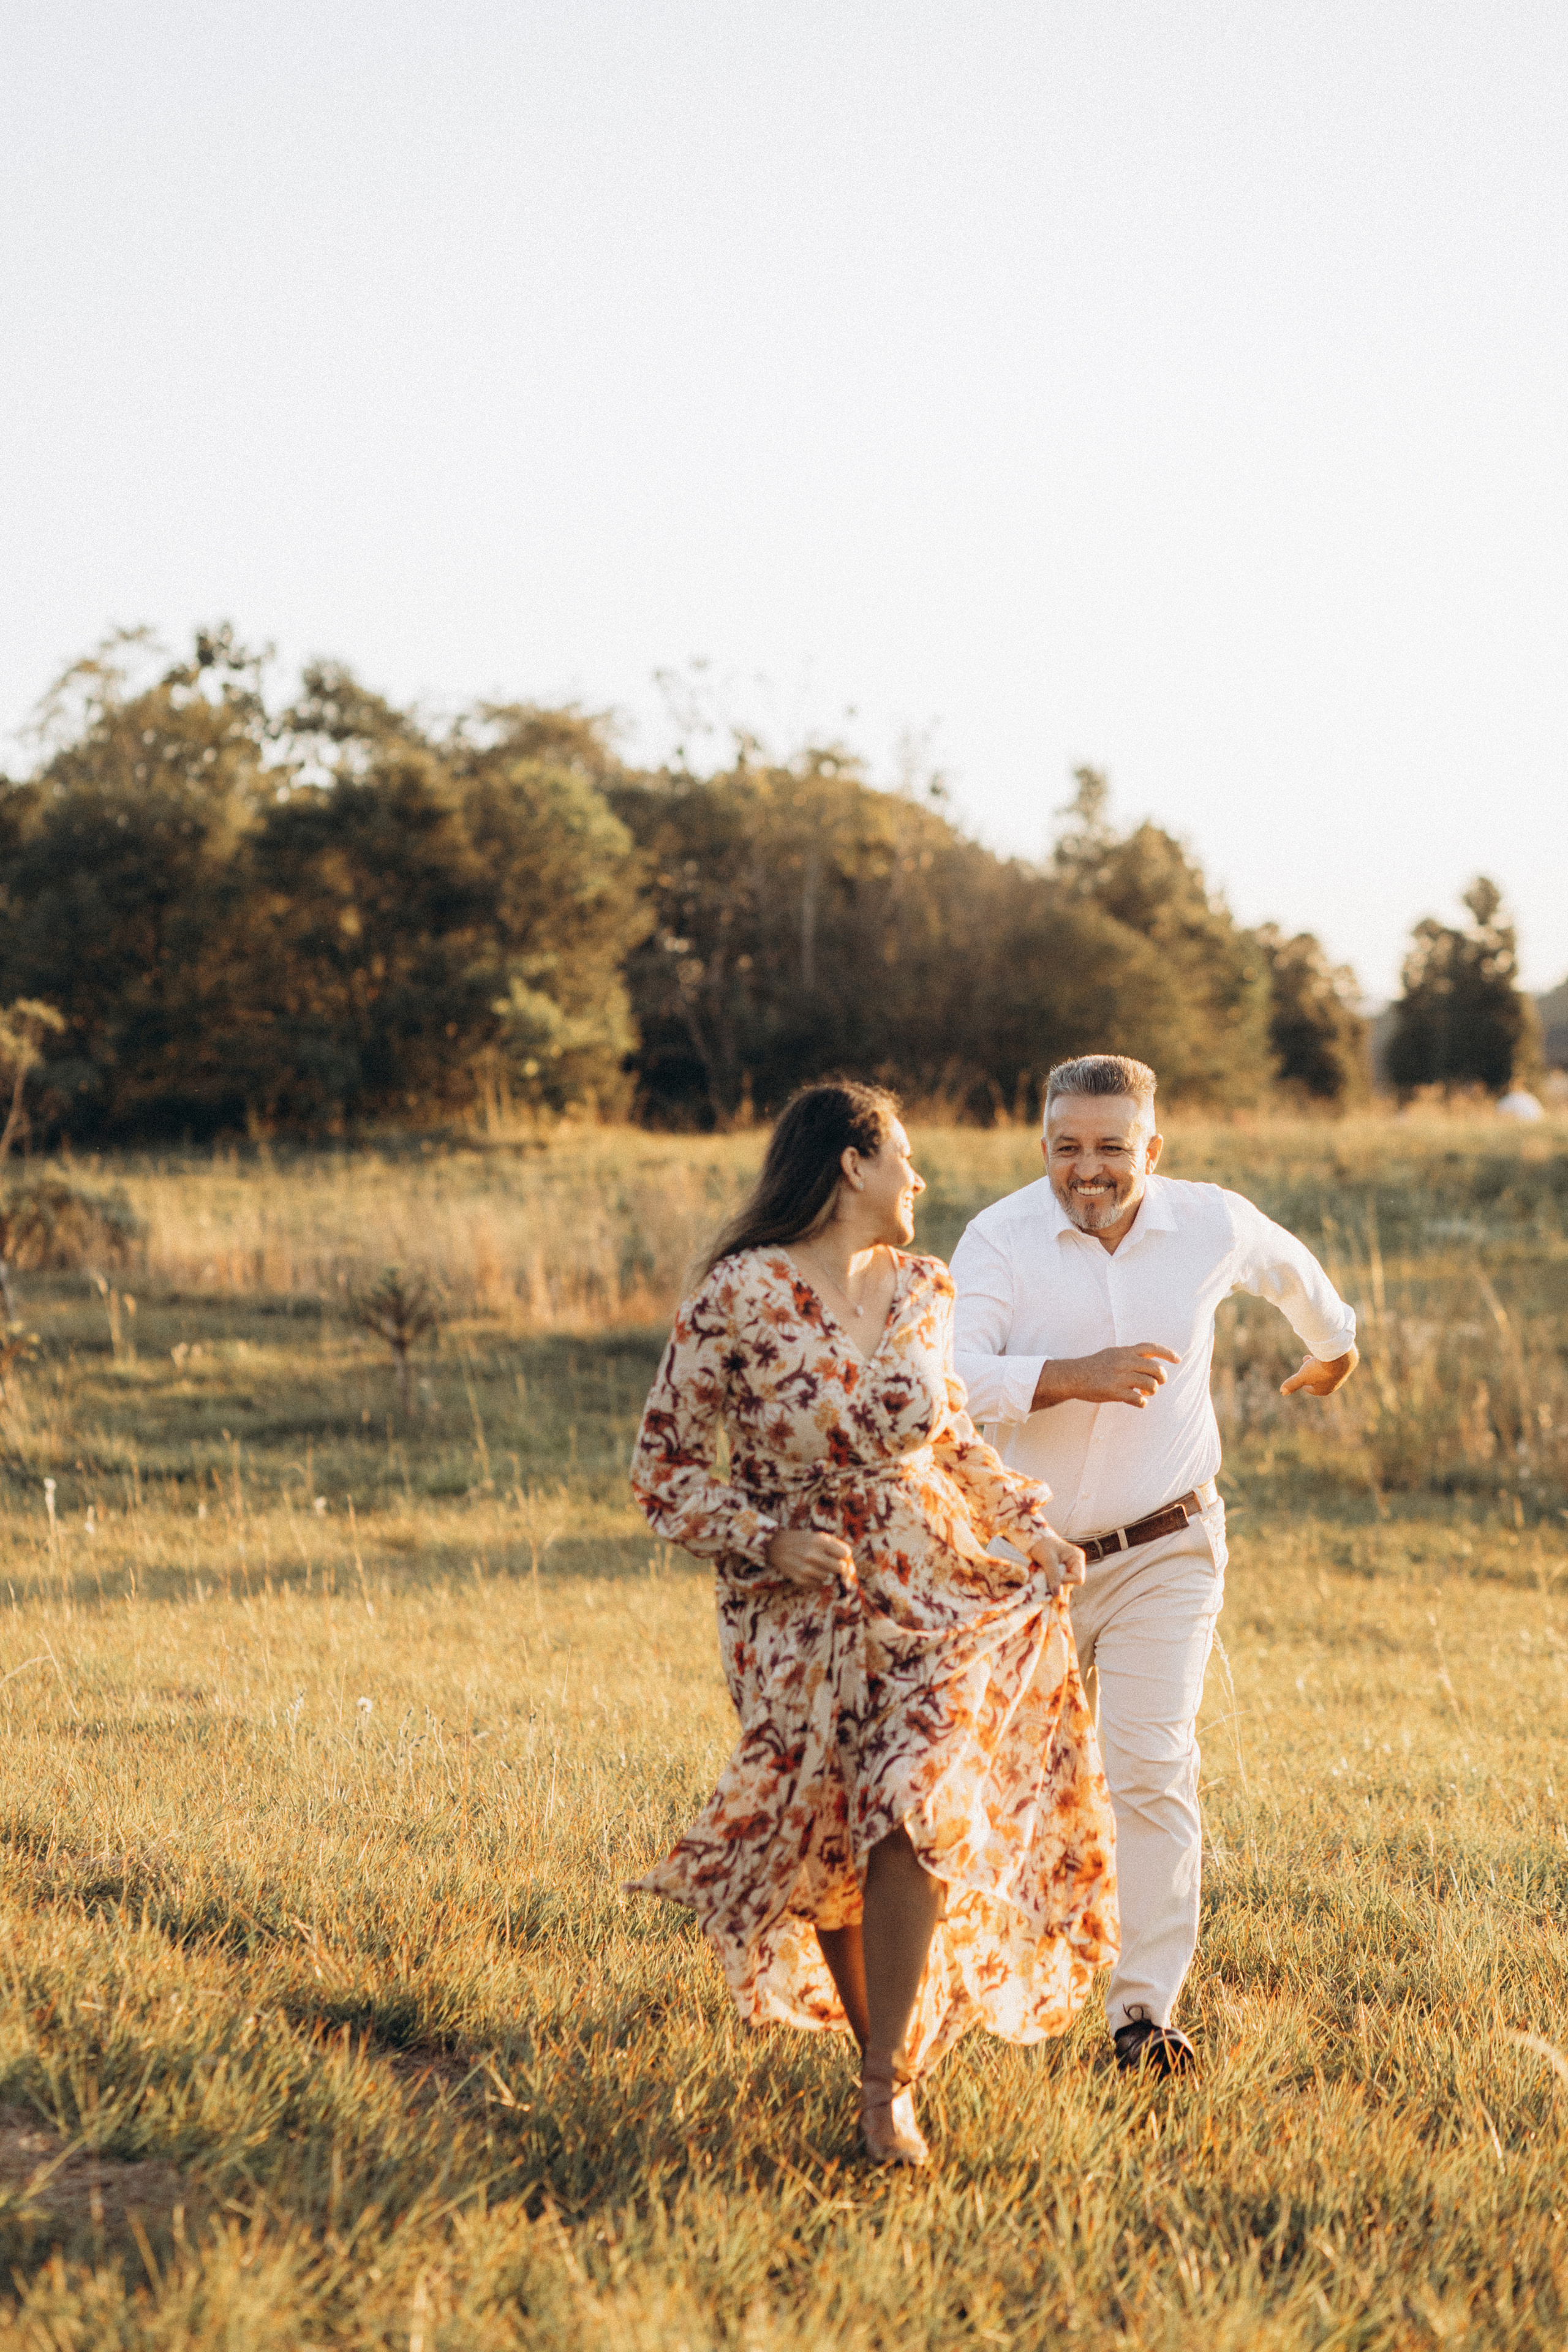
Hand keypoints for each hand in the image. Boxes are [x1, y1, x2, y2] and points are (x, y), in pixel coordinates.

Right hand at [765, 1529, 856, 1588]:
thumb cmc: (801, 1540)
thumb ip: (835, 1546)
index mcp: (819, 1541)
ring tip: (815, 1566)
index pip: (845, 1553)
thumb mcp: (817, 1536)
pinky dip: (816, 1581)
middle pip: (840, 1568)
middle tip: (832, 1564)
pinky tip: (809, 1573)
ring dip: (825, 1573)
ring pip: (828, 1577)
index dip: (845, 1556)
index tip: (840, 1556)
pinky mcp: (799, 1579)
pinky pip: (818, 1585)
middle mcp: (813, 1554)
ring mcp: (806, 1568)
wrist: (775, 1546)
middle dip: (838, 1567)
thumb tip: (850, 1564)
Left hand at [1024, 1528, 1087, 1595]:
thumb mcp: (1048, 1559)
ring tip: (1040, 1570)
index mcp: (1077, 1558)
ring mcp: (1067, 1568)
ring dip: (1049, 1581)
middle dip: (1056, 1581)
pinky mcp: (1058, 1572)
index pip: (1079, 1579)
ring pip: (1061, 1584)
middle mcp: (1074, 1564)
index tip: (1052, 1576)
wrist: (1031, 1538)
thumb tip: (1057, 1594)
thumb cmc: (1042, 1544)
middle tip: (1044, 1574)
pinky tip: (1039, 1571)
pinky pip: (1055, 1582)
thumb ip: (1053, 1576)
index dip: (1066, 1580)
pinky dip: (1046, 1579)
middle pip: (1070, 1583)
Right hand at [1031, 1343, 1179, 1411]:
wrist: (1073, 1376)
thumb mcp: (1112, 1354)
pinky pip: (1138, 1399)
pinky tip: (1139, 1402)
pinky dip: (1142, 1402)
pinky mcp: (1115, 1392)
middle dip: (1161, 1378)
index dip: (1167, 1353)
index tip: (1177, 1360)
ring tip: (1146, 1393)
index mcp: (1125, 1352)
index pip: (1151, 1348)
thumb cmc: (1093, 1366)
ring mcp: (1120, 1377)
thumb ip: (1130, 1356)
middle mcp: (1124, 1362)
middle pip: (1155, 1368)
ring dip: (1152, 1391)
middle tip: (1157, 1383)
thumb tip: (1149, 1361)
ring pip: (1150, 1384)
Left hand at [1280, 1344, 1358, 1397]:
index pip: (1312, 1389)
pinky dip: (1327, 1357)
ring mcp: (1341, 1375)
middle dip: (1310, 1369)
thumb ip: (1293, 1384)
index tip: (1300, 1378)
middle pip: (1319, 1378)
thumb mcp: (1303, 1376)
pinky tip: (1323, 1351)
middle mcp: (1334, 1384)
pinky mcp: (1346, 1365)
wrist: (1340, 1358)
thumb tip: (1282, 1392)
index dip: (1305, 1384)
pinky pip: (1334, 1362)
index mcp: (1324, 1390)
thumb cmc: (1320, 1369)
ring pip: (1327, 1369)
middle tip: (1304, 1358)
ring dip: (1318, 1362)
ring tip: (1312, 1352)